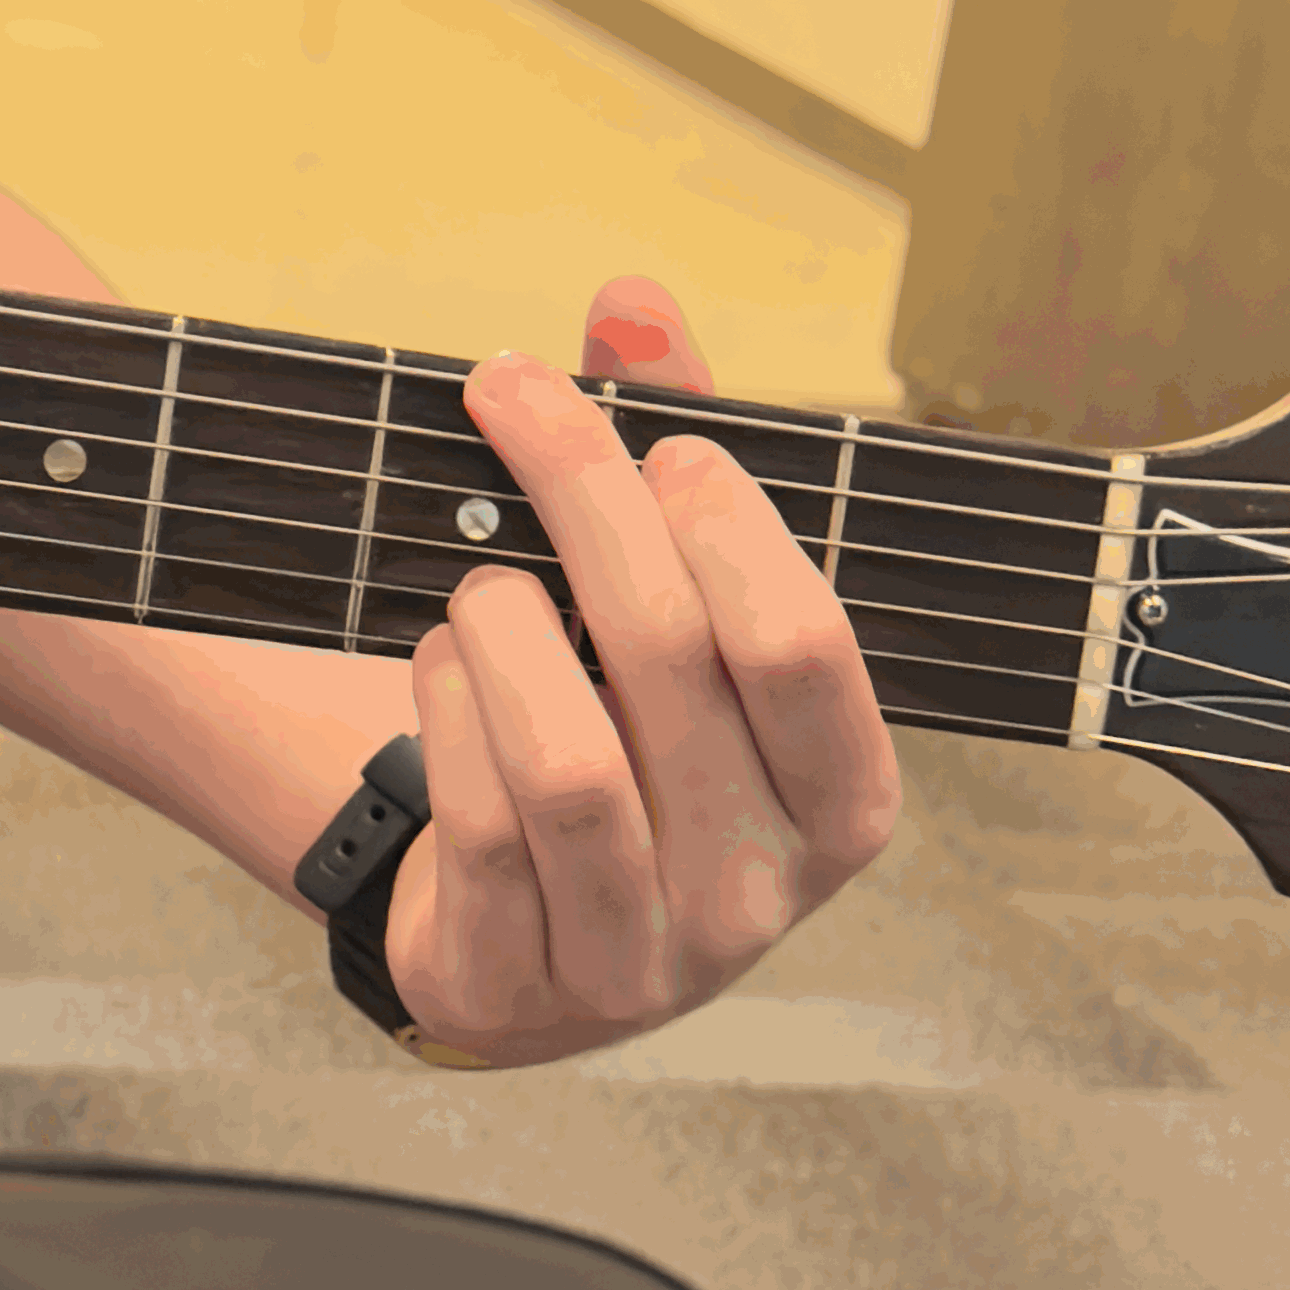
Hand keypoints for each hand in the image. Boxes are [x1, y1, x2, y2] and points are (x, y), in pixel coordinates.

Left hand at [376, 273, 898, 1056]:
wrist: (531, 943)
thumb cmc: (633, 744)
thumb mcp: (684, 615)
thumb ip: (676, 459)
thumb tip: (633, 304)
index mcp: (844, 802)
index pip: (804, 644)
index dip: (726, 520)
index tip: (661, 441)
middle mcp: (760, 895)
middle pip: (669, 661)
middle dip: (581, 497)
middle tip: (512, 397)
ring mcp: (639, 957)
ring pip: (565, 760)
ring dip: (500, 623)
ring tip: (482, 584)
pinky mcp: (517, 985)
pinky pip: (475, 823)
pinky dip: (446, 711)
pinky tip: (445, 666)